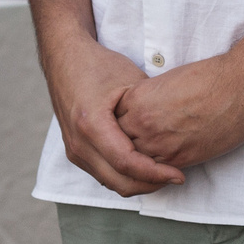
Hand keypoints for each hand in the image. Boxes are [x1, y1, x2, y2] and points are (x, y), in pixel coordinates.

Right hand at [45, 37, 185, 196]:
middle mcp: (79, 143)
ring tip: (163, 173)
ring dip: (138, 183)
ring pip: (110, 182)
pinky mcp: (75, 152)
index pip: (127, 163)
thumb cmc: (99, 65)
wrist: (65, 58)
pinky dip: (124, 176)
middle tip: (174, 177)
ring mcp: (74, 150)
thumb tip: (172, 137)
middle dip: (150, 184)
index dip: (156, 173)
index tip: (178, 175)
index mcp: (91, 124)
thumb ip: (148, 112)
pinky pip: (102, 174)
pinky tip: (144, 167)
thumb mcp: (131, 82)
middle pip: (119, 181)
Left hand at [115, 53, 243, 170]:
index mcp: (137, 99)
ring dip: (136, 161)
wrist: (240, 87)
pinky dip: (154, 171)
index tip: (123, 127)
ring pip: (134, 162)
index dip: (117, 125)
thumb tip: (147, 110)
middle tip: (126, 147)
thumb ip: (150, 98)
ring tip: (140, 160)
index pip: (113, 120)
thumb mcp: (168, 81)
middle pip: (118, 143)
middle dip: (121, 145)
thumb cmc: (210, 77)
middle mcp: (143, 123)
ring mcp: (160, 144)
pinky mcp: (179, 160)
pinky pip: (156, 172)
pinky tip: (159, 166)